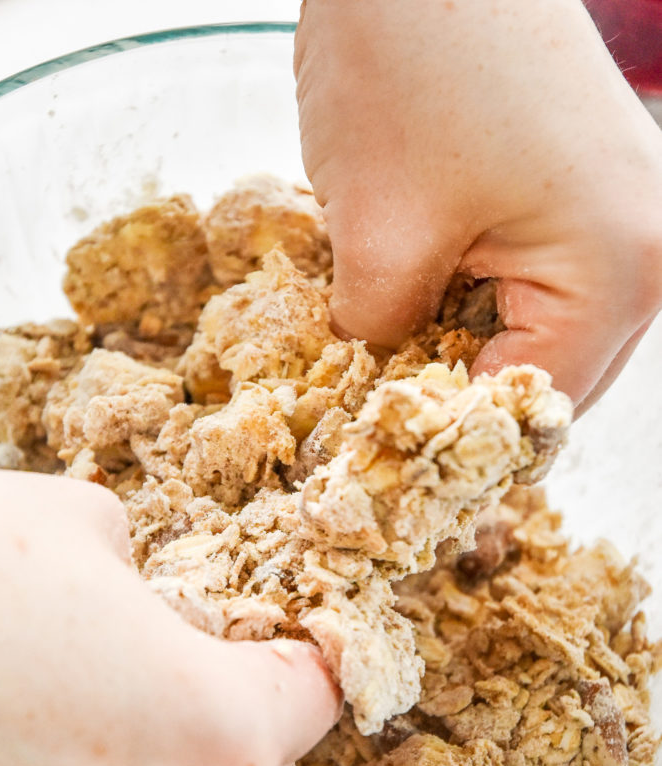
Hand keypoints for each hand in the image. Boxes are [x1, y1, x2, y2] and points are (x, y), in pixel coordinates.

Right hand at [0, 469, 339, 765]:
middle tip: (198, 644)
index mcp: (221, 729)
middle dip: (246, 700)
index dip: (301, 648)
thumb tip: (158, 591)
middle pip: (270, 760)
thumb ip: (162, 570)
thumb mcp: (90, 525)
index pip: (322, 693)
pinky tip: (78, 727)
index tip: (280, 627)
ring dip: (187, 750)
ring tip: (126, 684)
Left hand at [295, 0, 661, 410]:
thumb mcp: (378, 239)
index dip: (451, 440)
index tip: (380, 452)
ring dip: (466, 348)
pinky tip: (419, 286)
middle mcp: (647, 253)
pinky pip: (536, 282)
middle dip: (463, 397)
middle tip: (380, 406)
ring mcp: (625, 215)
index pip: (534, 411)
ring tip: (392, 341)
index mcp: (621, 273)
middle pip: (550, 379)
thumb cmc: (408, 69)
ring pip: (540, 334)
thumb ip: (381, 345)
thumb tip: (374, 392)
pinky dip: (475, 300)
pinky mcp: (588, 190)